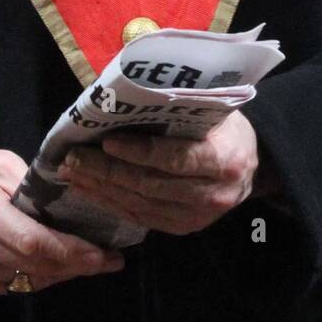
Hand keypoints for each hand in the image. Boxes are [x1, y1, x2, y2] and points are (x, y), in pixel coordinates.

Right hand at [0, 147, 124, 294]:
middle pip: (36, 266)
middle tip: (110, 261)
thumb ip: (32, 184)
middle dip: (78, 266)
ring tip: (91, 264)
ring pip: (28, 282)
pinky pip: (14, 287)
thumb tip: (67, 202)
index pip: (34, 242)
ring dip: (63, 275)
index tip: (102, 253)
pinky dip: (40, 279)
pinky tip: (60, 268)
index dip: (72, 252)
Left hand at [56, 111, 263, 235]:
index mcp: (224, 159)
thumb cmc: (223, 128)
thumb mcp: (211, 109)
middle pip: (152, 185)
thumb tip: (125, 93)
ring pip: (141, 204)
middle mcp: (213, 193)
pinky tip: (88, 188)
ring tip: (71, 171)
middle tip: (73, 157)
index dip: (140, 152)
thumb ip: (177, 107)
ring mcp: (198, 216)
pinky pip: (140, 217)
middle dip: (108, 171)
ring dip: (102, 188)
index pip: (177, 159)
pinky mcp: (183, 227)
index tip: (107, 141)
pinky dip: (111, 202)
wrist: (250, 166)